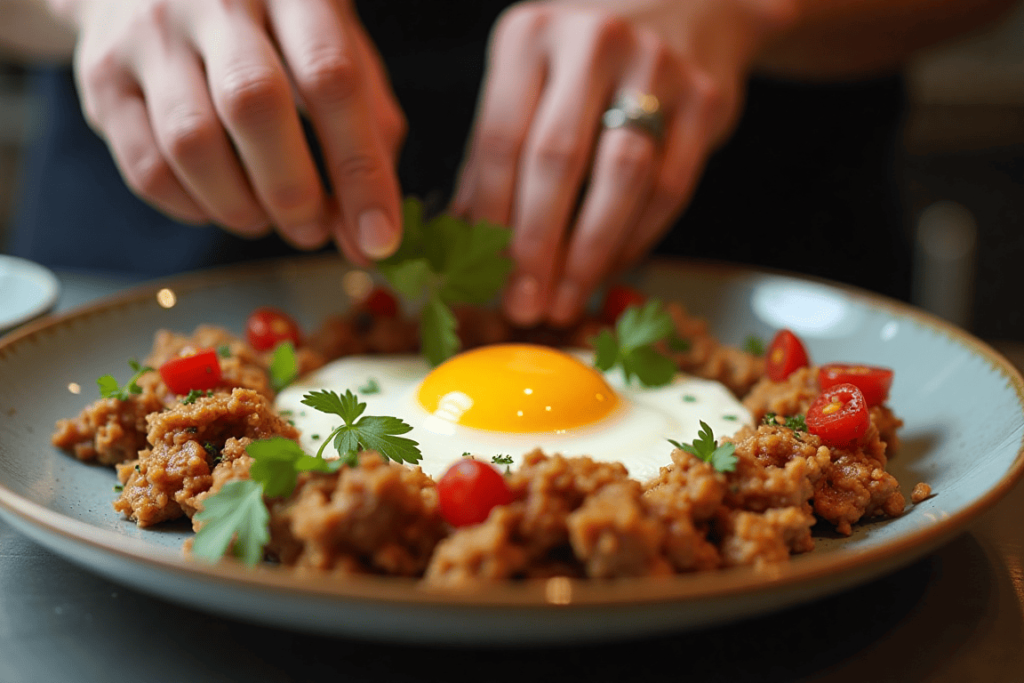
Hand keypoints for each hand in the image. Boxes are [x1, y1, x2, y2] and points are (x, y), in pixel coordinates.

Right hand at [59, 0, 404, 263]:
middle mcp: (216, 0)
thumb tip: (371, 234)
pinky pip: (148, 167)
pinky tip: (218, 201)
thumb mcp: (336, 49)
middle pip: (254, 107)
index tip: (377, 235)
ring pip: (193, 144)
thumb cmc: (270, 27)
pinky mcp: (105, 77)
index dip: (360, 170)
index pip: (332, 79)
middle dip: (294, 192)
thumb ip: (367, 132)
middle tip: (312, 229)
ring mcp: (151, 35)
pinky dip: (193, 207)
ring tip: (266, 217)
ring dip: (241, 207)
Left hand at [452, 0, 795, 325]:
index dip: (491, 218)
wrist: (690, 2)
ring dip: (588, 253)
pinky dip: (636, 238)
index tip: (485, 276)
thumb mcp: (529, 76)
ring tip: (564, 300)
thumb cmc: (587, 54)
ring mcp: (656, 66)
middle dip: (536, 245)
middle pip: (556, 160)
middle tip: (524, 305)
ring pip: (620, 178)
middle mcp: (592, 42)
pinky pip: (670, 187)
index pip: (499, 139)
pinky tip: (608, 269)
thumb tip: (464, 233)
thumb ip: (496, 147)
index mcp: (529, 36)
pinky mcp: (706, 98)